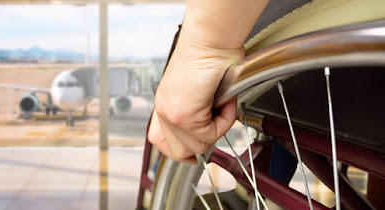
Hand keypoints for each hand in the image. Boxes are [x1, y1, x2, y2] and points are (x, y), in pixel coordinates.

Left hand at [148, 37, 240, 162]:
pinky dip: (225, 119)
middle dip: (202, 142)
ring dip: (218, 127)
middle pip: (178, 151)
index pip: (159, 139)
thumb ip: (196, 111)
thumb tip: (207, 129)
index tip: (189, 157)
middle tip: (216, 123)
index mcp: (165, 104)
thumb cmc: (208, 55)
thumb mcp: (196, 89)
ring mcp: (171, 114)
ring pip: (198, 145)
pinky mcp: (183, 115)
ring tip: (222, 103)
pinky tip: (224, 100)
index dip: (176, 152)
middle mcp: (164, 110)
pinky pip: (211, 134)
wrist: (210, 39)